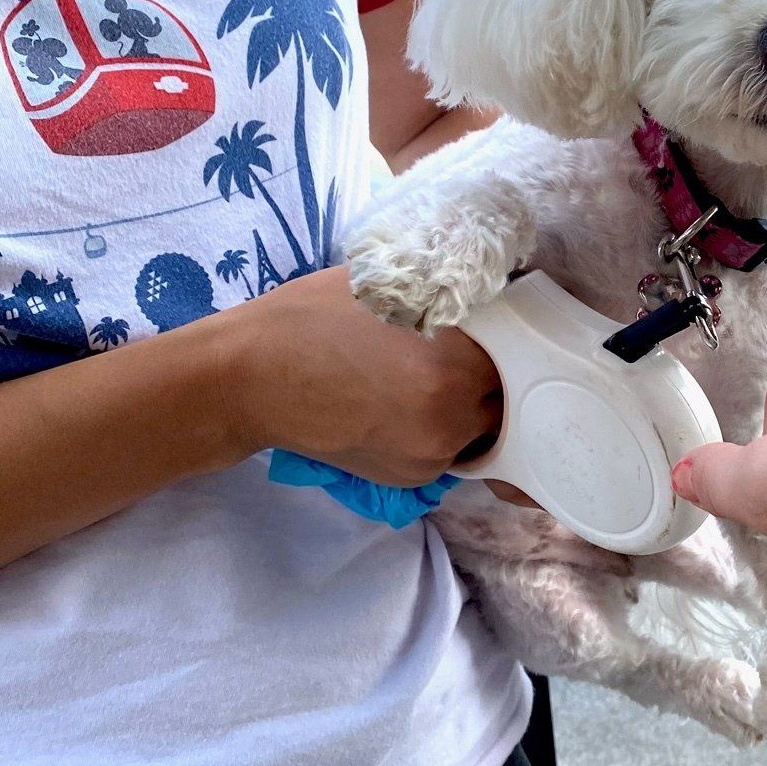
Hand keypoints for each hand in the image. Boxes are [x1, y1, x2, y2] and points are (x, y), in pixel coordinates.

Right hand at [216, 267, 501, 487]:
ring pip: (477, 429)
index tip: (480, 331)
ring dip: (465, 407)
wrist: (253, 378)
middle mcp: (450, 420)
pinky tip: (403, 405)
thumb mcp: (389, 286)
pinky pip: (445, 451)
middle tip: (456, 355)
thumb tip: (488, 295)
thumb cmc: (313, 317)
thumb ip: (446, 299)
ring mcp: (430, 456)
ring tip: (425, 380)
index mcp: (454, 369)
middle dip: (486, 377)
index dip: (498, 341)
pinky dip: (436, 430)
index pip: (513, 356)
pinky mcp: (408, 479)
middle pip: (502, 398)